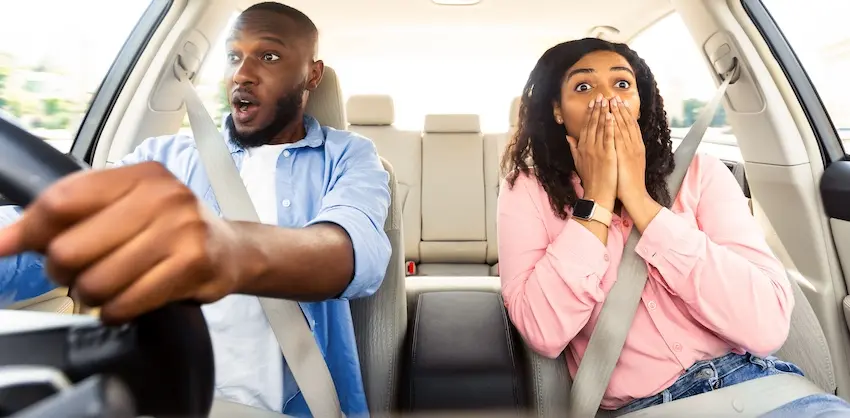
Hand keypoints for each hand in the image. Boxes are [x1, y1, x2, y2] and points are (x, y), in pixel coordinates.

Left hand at [0, 162, 248, 323]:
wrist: (232, 250)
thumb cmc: (172, 228)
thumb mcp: (126, 207)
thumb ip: (69, 216)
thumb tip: (4, 241)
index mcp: (139, 175)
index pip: (62, 201)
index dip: (29, 230)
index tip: (10, 247)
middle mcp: (162, 196)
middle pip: (71, 248)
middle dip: (63, 272)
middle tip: (78, 273)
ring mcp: (181, 230)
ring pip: (96, 281)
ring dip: (91, 296)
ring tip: (106, 289)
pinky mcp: (193, 265)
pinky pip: (126, 302)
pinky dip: (115, 311)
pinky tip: (124, 303)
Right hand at [566, 94, 616, 209]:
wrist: (597, 194)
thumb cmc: (590, 180)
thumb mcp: (578, 163)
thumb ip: (574, 148)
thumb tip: (568, 137)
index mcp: (582, 148)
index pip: (586, 126)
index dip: (589, 113)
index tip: (593, 103)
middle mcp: (588, 147)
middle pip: (592, 124)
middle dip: (597, 109)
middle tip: (600, 96)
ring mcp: (597, 150)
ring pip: (600, 128)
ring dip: (604, 113)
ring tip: (607, 101)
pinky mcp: (607, 155)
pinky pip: (608, 138)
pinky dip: (609, 126)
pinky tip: (612, 116)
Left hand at [610, 96, 647, 204]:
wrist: (634, 195)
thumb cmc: (627, 182)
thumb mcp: (626, 164)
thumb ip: (621, 152)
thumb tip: (615, 144)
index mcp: (635, 147)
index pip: (630, 126)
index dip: (624, 114)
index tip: (618, 102)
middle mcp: (635, 146)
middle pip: (628, 123)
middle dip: (620, 109)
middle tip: (614, 96)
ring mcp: (631, 149)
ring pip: (624, 127)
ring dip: (617, 113)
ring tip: (611, 101)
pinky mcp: (626, 155)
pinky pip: (619, 137)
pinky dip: (615, 126)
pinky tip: (611, 116)